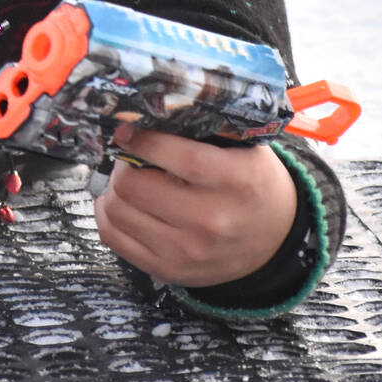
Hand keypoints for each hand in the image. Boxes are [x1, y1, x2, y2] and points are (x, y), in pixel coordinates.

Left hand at [93, 124, 297, 287]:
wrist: (274, 242)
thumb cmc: (253, 186)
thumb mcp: (247, 150)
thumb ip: (208, 130)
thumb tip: (153, 112)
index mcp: (236, 181)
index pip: (181, 158)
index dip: (144, 140)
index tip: (128, 130)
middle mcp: (211, 220)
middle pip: (135, 185)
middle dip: (124, 164)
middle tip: (129, 156)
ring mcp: (187, 250)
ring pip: (116, 210)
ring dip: (113, 188)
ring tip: (127, 179)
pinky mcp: (167, 269)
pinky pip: (113, 237)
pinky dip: (107, 215)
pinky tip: (121, 203)